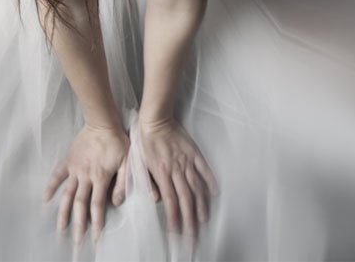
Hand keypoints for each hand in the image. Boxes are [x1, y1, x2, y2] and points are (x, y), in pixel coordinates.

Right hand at [43, 123, 129, 243]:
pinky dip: (50, 187)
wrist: (102, 123)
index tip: (95, 237)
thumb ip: (123, 182)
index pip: (97, 205)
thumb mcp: (128, 162)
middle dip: (79, 224)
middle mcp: (86, 176)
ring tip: (60, 228)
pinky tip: (46, 200)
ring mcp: (75, 168)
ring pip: (67, 194)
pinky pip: (57, 175)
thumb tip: (117, 202)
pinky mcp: (68, 160)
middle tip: (76, 240)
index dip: (97, 222)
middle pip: (80, 204)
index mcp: (101, 177)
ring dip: (63, 212)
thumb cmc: (118, 142)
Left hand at [138, 116, 218, 236]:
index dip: (174, 218)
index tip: (176, 231)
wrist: (155, 120)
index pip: (171, 201)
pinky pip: (204, 169)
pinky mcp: (193, 152)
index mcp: (162, 173)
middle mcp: (176, 170)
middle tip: (193, 234)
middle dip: (190, 219)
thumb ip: (148, 182)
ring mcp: (186, 161)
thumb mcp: (140, 162)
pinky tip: (214, 193)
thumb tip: (156, 199)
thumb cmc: (144, 141)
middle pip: (185, 199)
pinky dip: (210, 181)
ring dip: (200, 205)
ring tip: (203, 219)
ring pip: (196, 187)